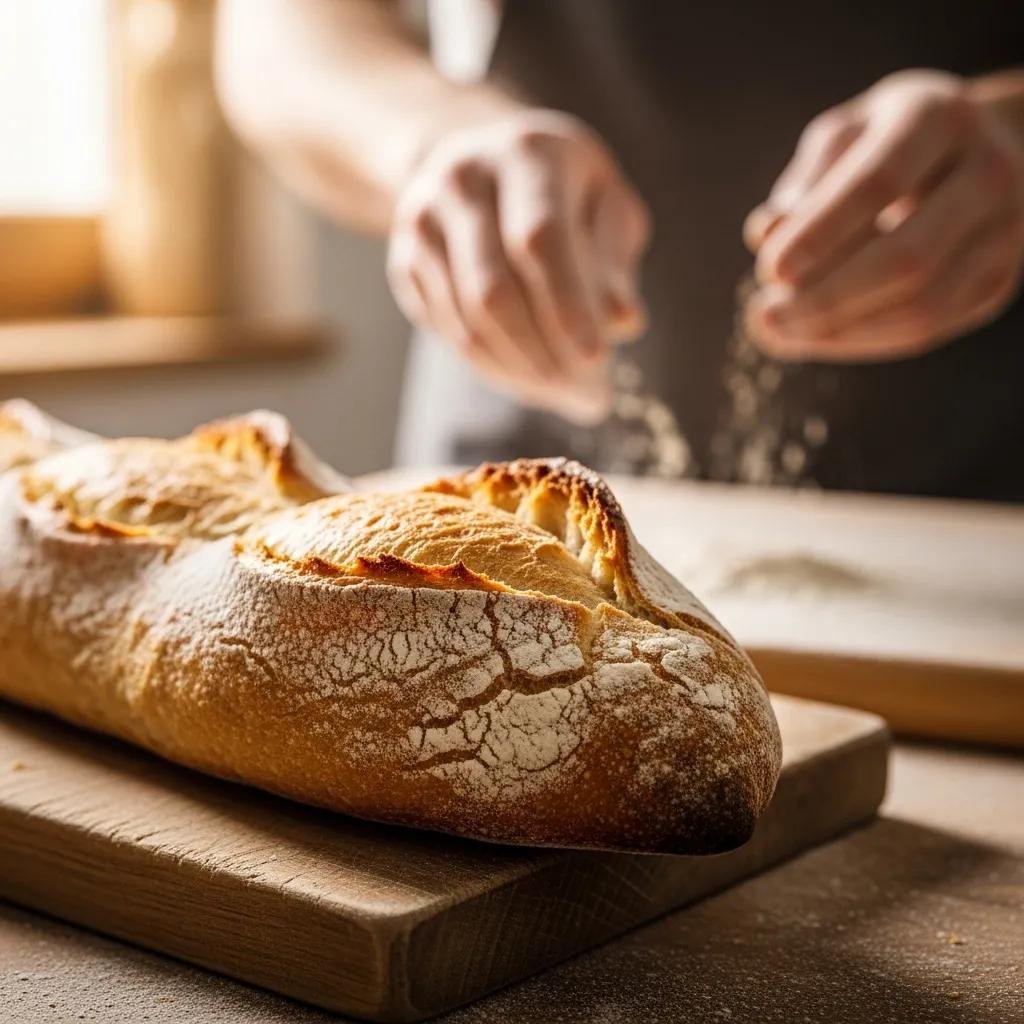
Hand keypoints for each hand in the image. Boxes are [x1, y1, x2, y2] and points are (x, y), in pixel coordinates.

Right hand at [387, 110, 649, 421]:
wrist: (480, 159)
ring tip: (566, 397)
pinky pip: (449, 334)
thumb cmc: (562, 188)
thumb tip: (625, 323)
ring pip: (466, 323)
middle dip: (544, 355)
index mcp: (524, 155)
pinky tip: (531, 382)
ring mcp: (423, 224)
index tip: (598, 359)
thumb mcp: (604, 201)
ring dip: (519, 374)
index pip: (539, 240)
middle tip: (589, 399)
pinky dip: (494, 368)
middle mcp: (462, 182)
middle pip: (494, 291)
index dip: (567, 304)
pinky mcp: (405, 263)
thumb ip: (615, 256)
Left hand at [744, 70, 1023, 360]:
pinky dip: (864, 340)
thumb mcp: (840, 140)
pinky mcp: (999, 279)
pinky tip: (815, 336)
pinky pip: (930, 327)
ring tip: (781, 330)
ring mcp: (1006, 229)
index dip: (821, 233)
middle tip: (764, 315)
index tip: (770, 271)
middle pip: (908, 256)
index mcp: (938, 118)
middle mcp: (989, 170)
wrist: (974, 148)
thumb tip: (765, 235)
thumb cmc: (882, 142)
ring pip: (923, 304)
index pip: (879, 183)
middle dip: (828, 296)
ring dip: (841, 329)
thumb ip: (803, 184)